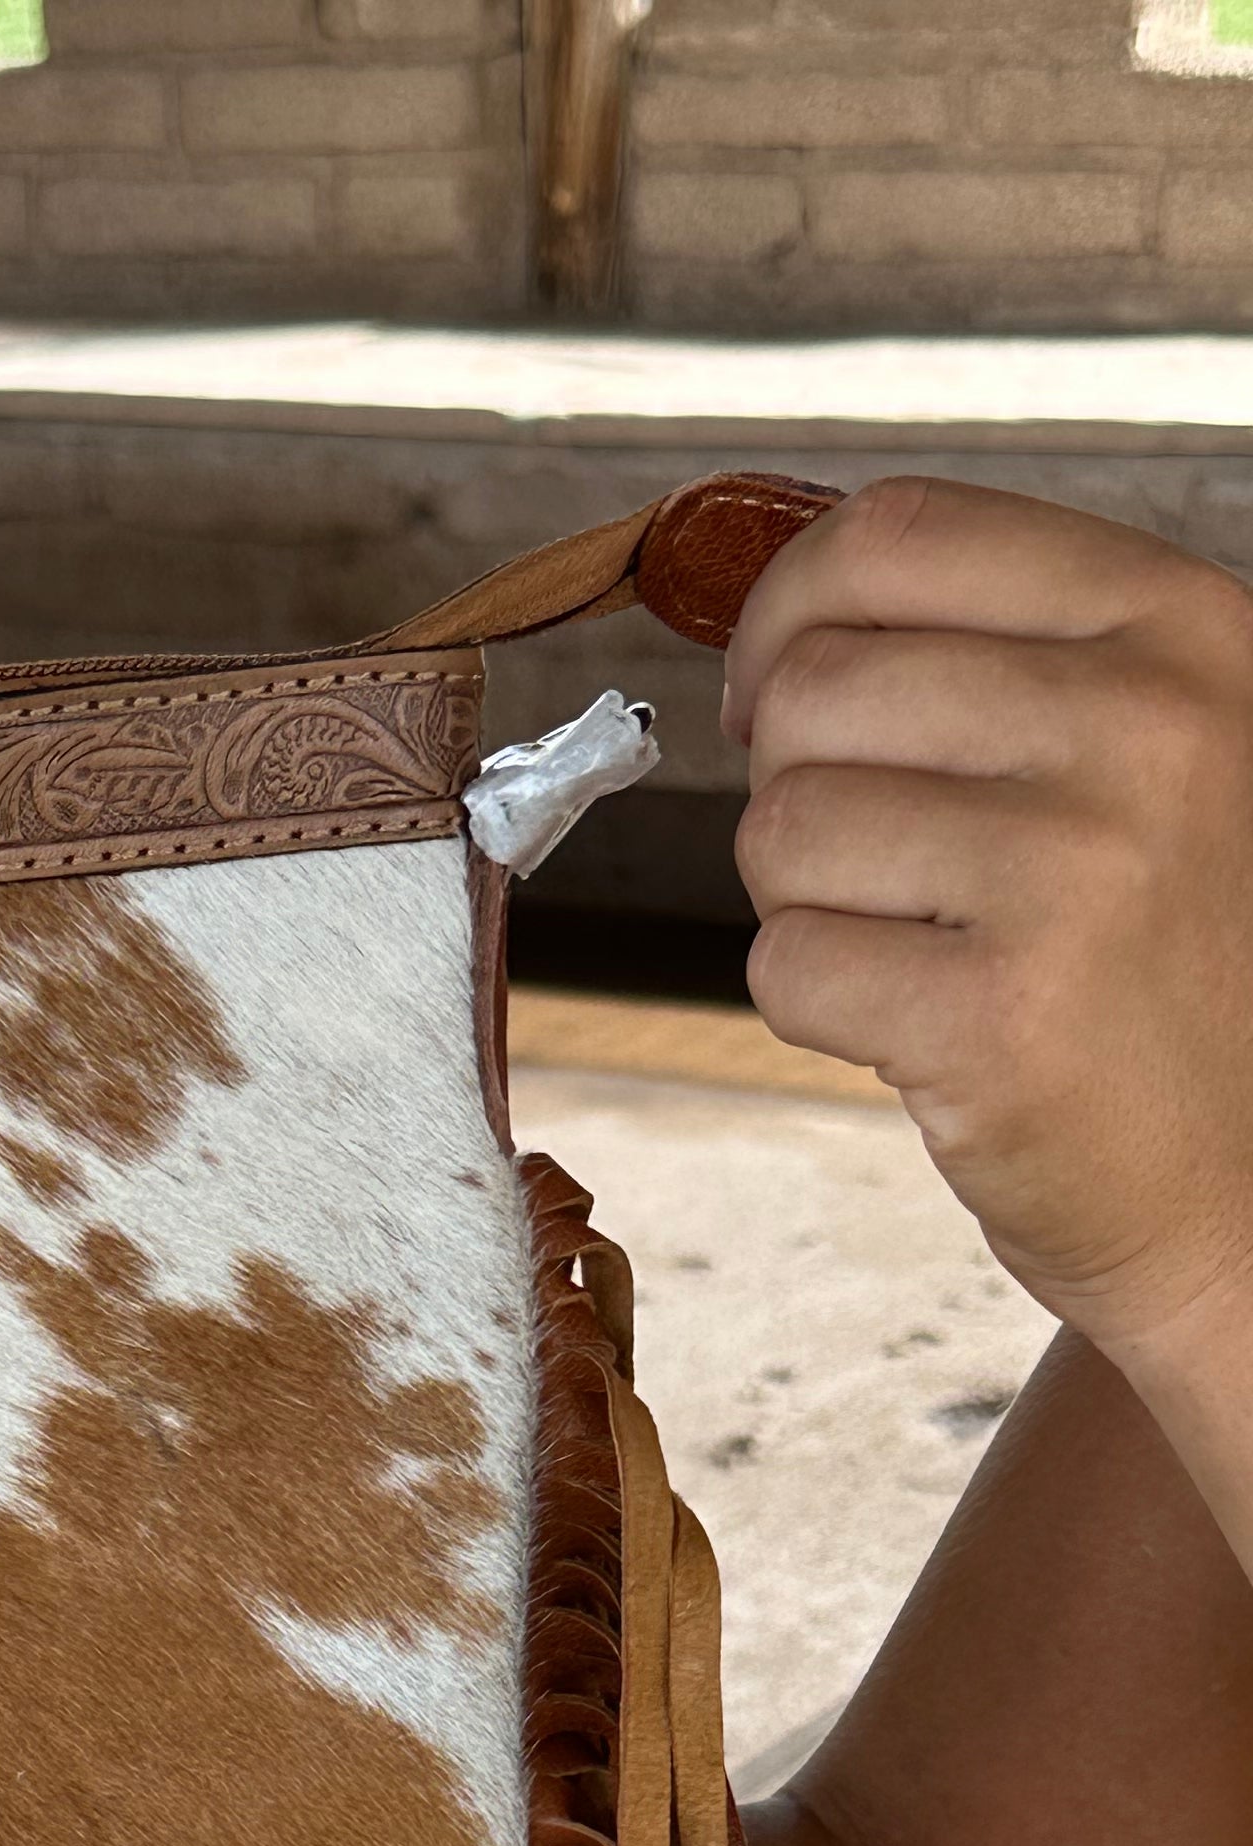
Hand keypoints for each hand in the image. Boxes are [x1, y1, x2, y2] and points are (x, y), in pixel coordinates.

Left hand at [724, 474, 1252, 1399]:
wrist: (1245, 1179)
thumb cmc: (1160, 956)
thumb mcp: (1144, 747)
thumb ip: (996, 650)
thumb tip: (778, 609)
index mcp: (1179, 626)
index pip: (898, 534)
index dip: (786, 608)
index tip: (772, 689)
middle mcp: (1145, 728)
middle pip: (814, 688)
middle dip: (801, 785)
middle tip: (890, 868)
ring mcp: (1077, 872)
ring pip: (781, 831)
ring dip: (808, 903)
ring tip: (924, 948)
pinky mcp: (999, 1018)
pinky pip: (786, 967)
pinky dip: (819, 1009)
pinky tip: (924, 1027)